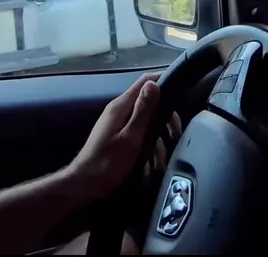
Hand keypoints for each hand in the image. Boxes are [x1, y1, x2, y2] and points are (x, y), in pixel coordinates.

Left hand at [66, 73, 181, 202]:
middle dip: (166, 119)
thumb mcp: (130, 137)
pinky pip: (140, 136)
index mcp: (122, 106)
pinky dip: (148, 149)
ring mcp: (119, 124)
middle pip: (151, 103)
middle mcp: (120, 110)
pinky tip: (151, 166)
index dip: (165, 81)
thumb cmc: (107, 162)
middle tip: (175, 136)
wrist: (85, 185)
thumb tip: (154, 84)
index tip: (182, 93)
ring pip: (148, 123)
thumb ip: (143, 111)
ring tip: (161, 161)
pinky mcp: (119, 137)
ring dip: (158, 140)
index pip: (146, 81)